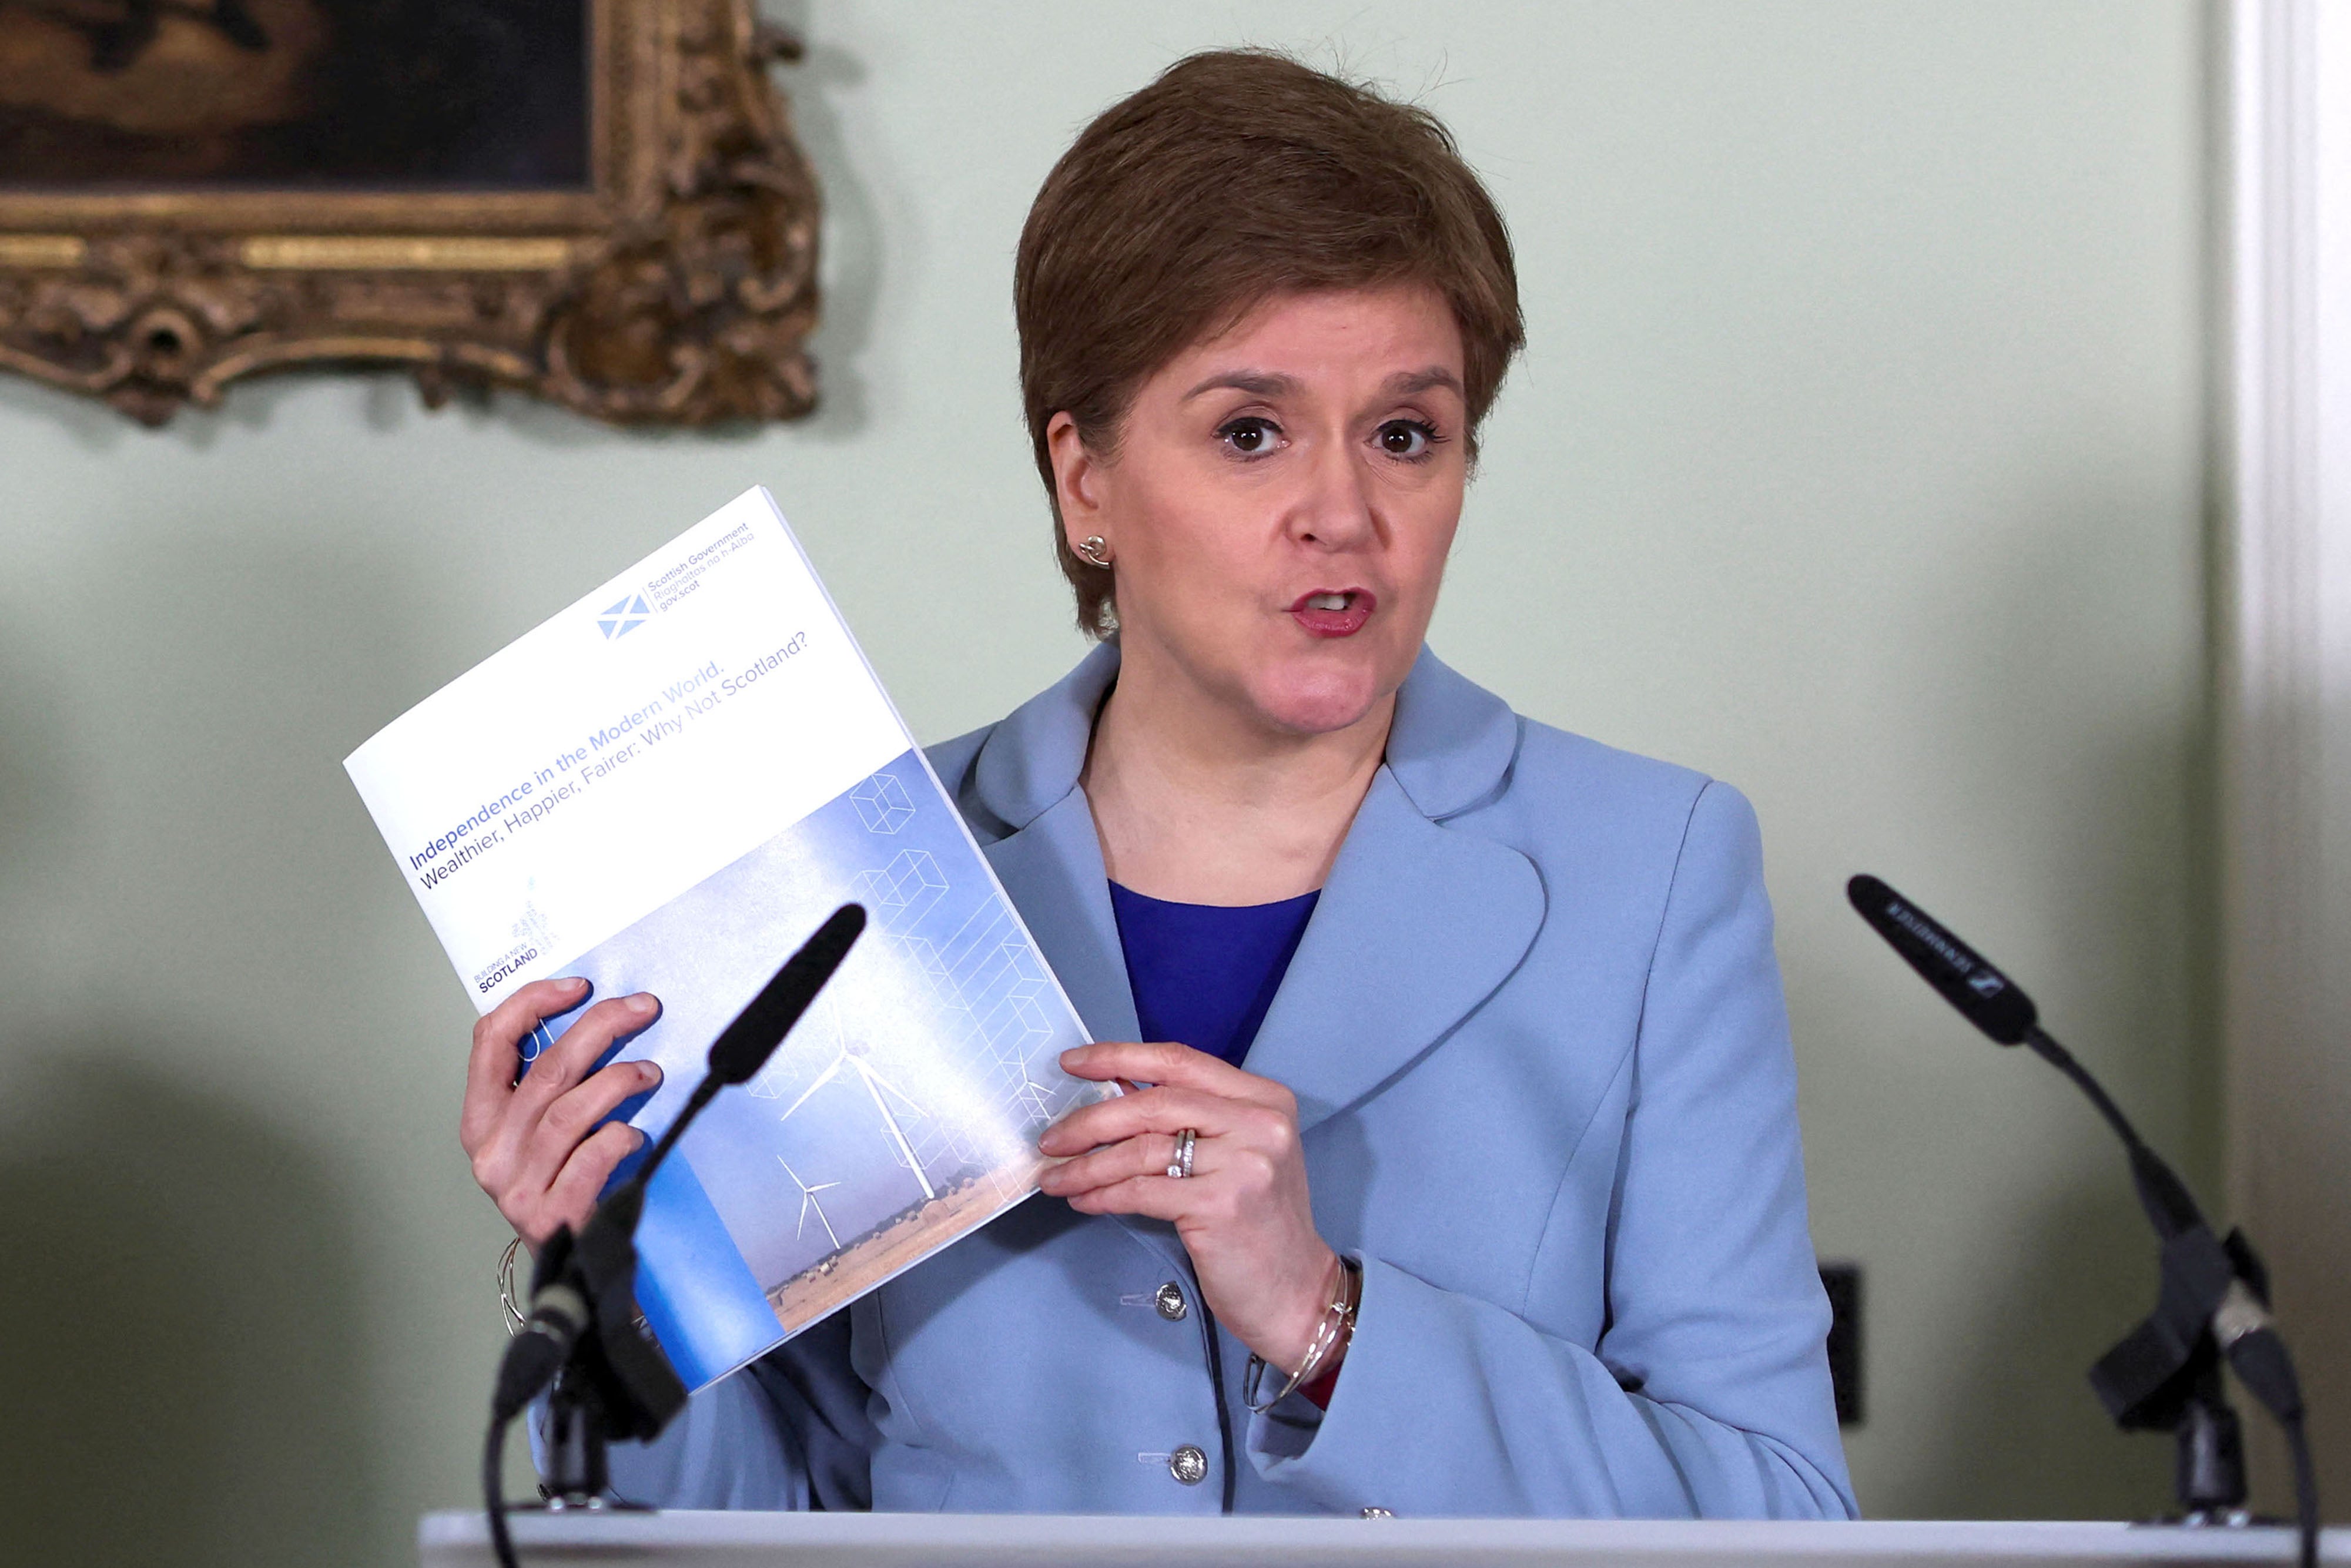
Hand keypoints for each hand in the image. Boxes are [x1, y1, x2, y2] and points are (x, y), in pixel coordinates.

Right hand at [459, 977, 663, 1254]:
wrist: (569, 1271)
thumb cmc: (560, 1189)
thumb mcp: (540, 1135)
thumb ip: (550, 1087)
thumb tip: (598, 1020)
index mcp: (481, 1121)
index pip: (490, 1042)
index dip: (533, 1004)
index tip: (580, 986)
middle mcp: (491, 1151)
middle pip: (545, 1069)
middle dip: (599, 1026)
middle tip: (641, 1008)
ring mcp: (518, 1186)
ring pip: (568, 1111)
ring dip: (617, 1080)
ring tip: (649, 1072)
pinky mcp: (551, 1215)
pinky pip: (588, 1160)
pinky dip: (617, 1138)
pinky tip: (637, 1133)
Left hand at [1038, 1041, 1341, 1376]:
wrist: (1298, 1292)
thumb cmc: (1259, 1224)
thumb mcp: (1238, 1154)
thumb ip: (1190, 1121)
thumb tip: (1111, 1097)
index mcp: (1263, 1098)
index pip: (1180, 1062)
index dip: (1120, 1057)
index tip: (1074, 1062)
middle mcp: (1259, 1122)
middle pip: (1153, 1104)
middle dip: (1091, 1120)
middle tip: (1051, 1138)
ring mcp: (1243, 1164)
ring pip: (1141, 1150)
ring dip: (1087, 1165)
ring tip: (1056, 1177)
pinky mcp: (1221, 1206)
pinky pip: (1142, 1191)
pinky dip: (1103, 1194)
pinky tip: (1084, 1200)